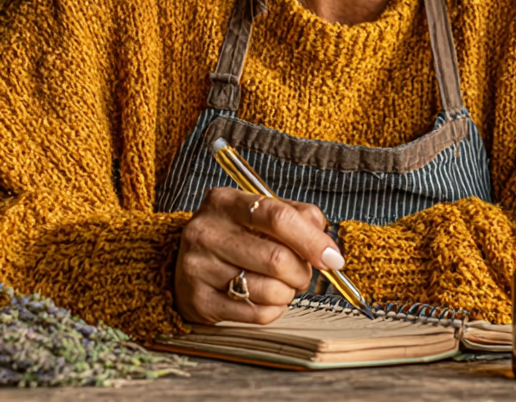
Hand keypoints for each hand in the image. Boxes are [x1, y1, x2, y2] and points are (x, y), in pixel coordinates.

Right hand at [174, 188, 344, 324]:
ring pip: (270, 290)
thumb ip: (298, 218)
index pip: (278, 218)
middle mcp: (206, 232)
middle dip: (302, 272)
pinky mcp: (199, 301)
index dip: (312, 240)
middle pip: (277, 259)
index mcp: (224, 202)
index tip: (332, 257)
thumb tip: (328, 248)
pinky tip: (265, 297)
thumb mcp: (261, 213)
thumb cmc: (234, 236)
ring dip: (288, 292)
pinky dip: (274, 309)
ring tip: (281, 284)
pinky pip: (257, 313)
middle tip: (302, 272)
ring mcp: (198, 268)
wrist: (184, 263)